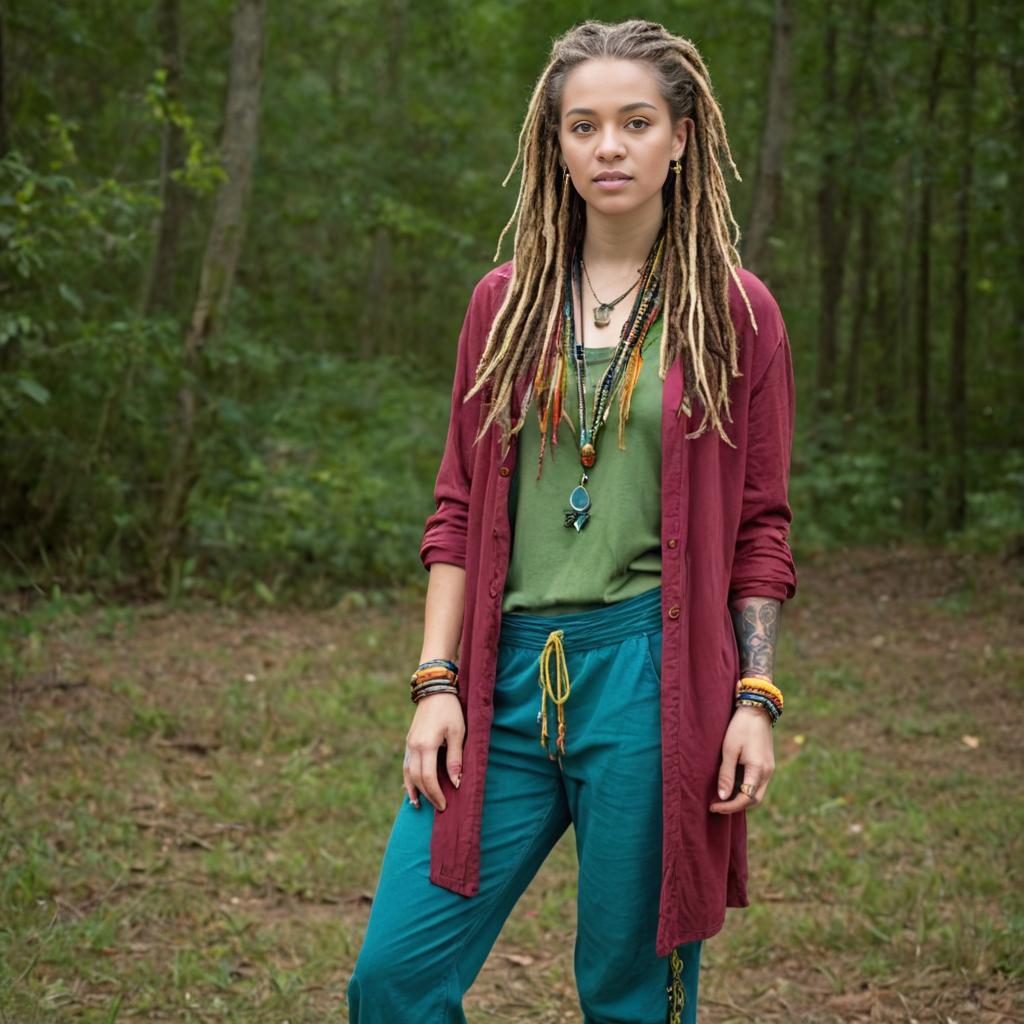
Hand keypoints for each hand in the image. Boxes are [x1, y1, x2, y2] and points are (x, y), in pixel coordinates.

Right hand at [403, 693, 464, 812]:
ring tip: (419, 805)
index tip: (445, 804)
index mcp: (427, 745)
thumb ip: (455, 758)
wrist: (434, 690)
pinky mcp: (409, 741)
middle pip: (417, 778)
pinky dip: (408, 779)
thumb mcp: (458, 732)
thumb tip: (456, 781)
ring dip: (414, 790)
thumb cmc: (450, 710)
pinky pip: (406, 765)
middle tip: (439, 807)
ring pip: (408, 773)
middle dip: (428, 795)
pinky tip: (411, 788)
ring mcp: (409, 744)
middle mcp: (414, 746)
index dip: (436, 793)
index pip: (428, 777)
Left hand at [709, 705, 774, 813]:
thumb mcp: (729, 750)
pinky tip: (732, 787)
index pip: (745, 798)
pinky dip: (746, 790)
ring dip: (741, 799)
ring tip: (722, 798)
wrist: (756, 710)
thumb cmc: (740, 728)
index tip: (713, 807)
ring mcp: (769, 769)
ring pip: (757, 793)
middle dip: (735, 806)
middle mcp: (767, 772)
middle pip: (754, 800)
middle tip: (716, 806)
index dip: (729, 807)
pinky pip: (758, 784)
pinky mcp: (767, 765)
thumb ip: (726, 774)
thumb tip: (723, 797)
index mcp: (758, 769)